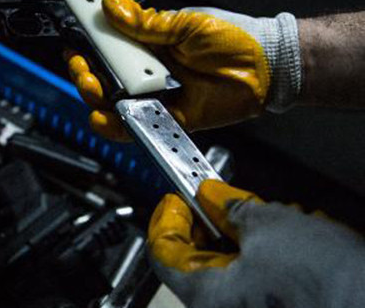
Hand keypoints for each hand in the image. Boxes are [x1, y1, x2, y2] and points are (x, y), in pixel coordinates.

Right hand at [66, 0, 300, 140]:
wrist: (267, 67)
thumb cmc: (235, 39)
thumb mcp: (186, 23)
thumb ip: (146, 23)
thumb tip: (111, 7)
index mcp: (150, 43)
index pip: (108, 44)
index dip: (87, 43)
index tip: (73, 38)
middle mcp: (148, 69)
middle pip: (103, 75)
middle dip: (84, 71)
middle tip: (82, 67)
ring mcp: (156, 94)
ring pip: (113, 101)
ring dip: (95, 96)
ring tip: (93, 88)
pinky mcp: (168, 117)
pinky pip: (135, 125)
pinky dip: (116, 124)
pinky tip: (104, 116)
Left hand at [149, 180, 364, 307]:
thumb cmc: (330, 281)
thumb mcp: (271, 225)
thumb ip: (230, 208)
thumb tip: (212, 197)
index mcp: (207, 296)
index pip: (163, 253)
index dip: (169, 218)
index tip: (178, 197)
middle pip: (197, 259)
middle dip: (214, 224)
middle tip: (226, 201)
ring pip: (231, 268)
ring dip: (247, 238)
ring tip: (278, 221)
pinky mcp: (274, 307)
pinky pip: (256, 281)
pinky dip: (268, 257)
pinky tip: (297, 242)